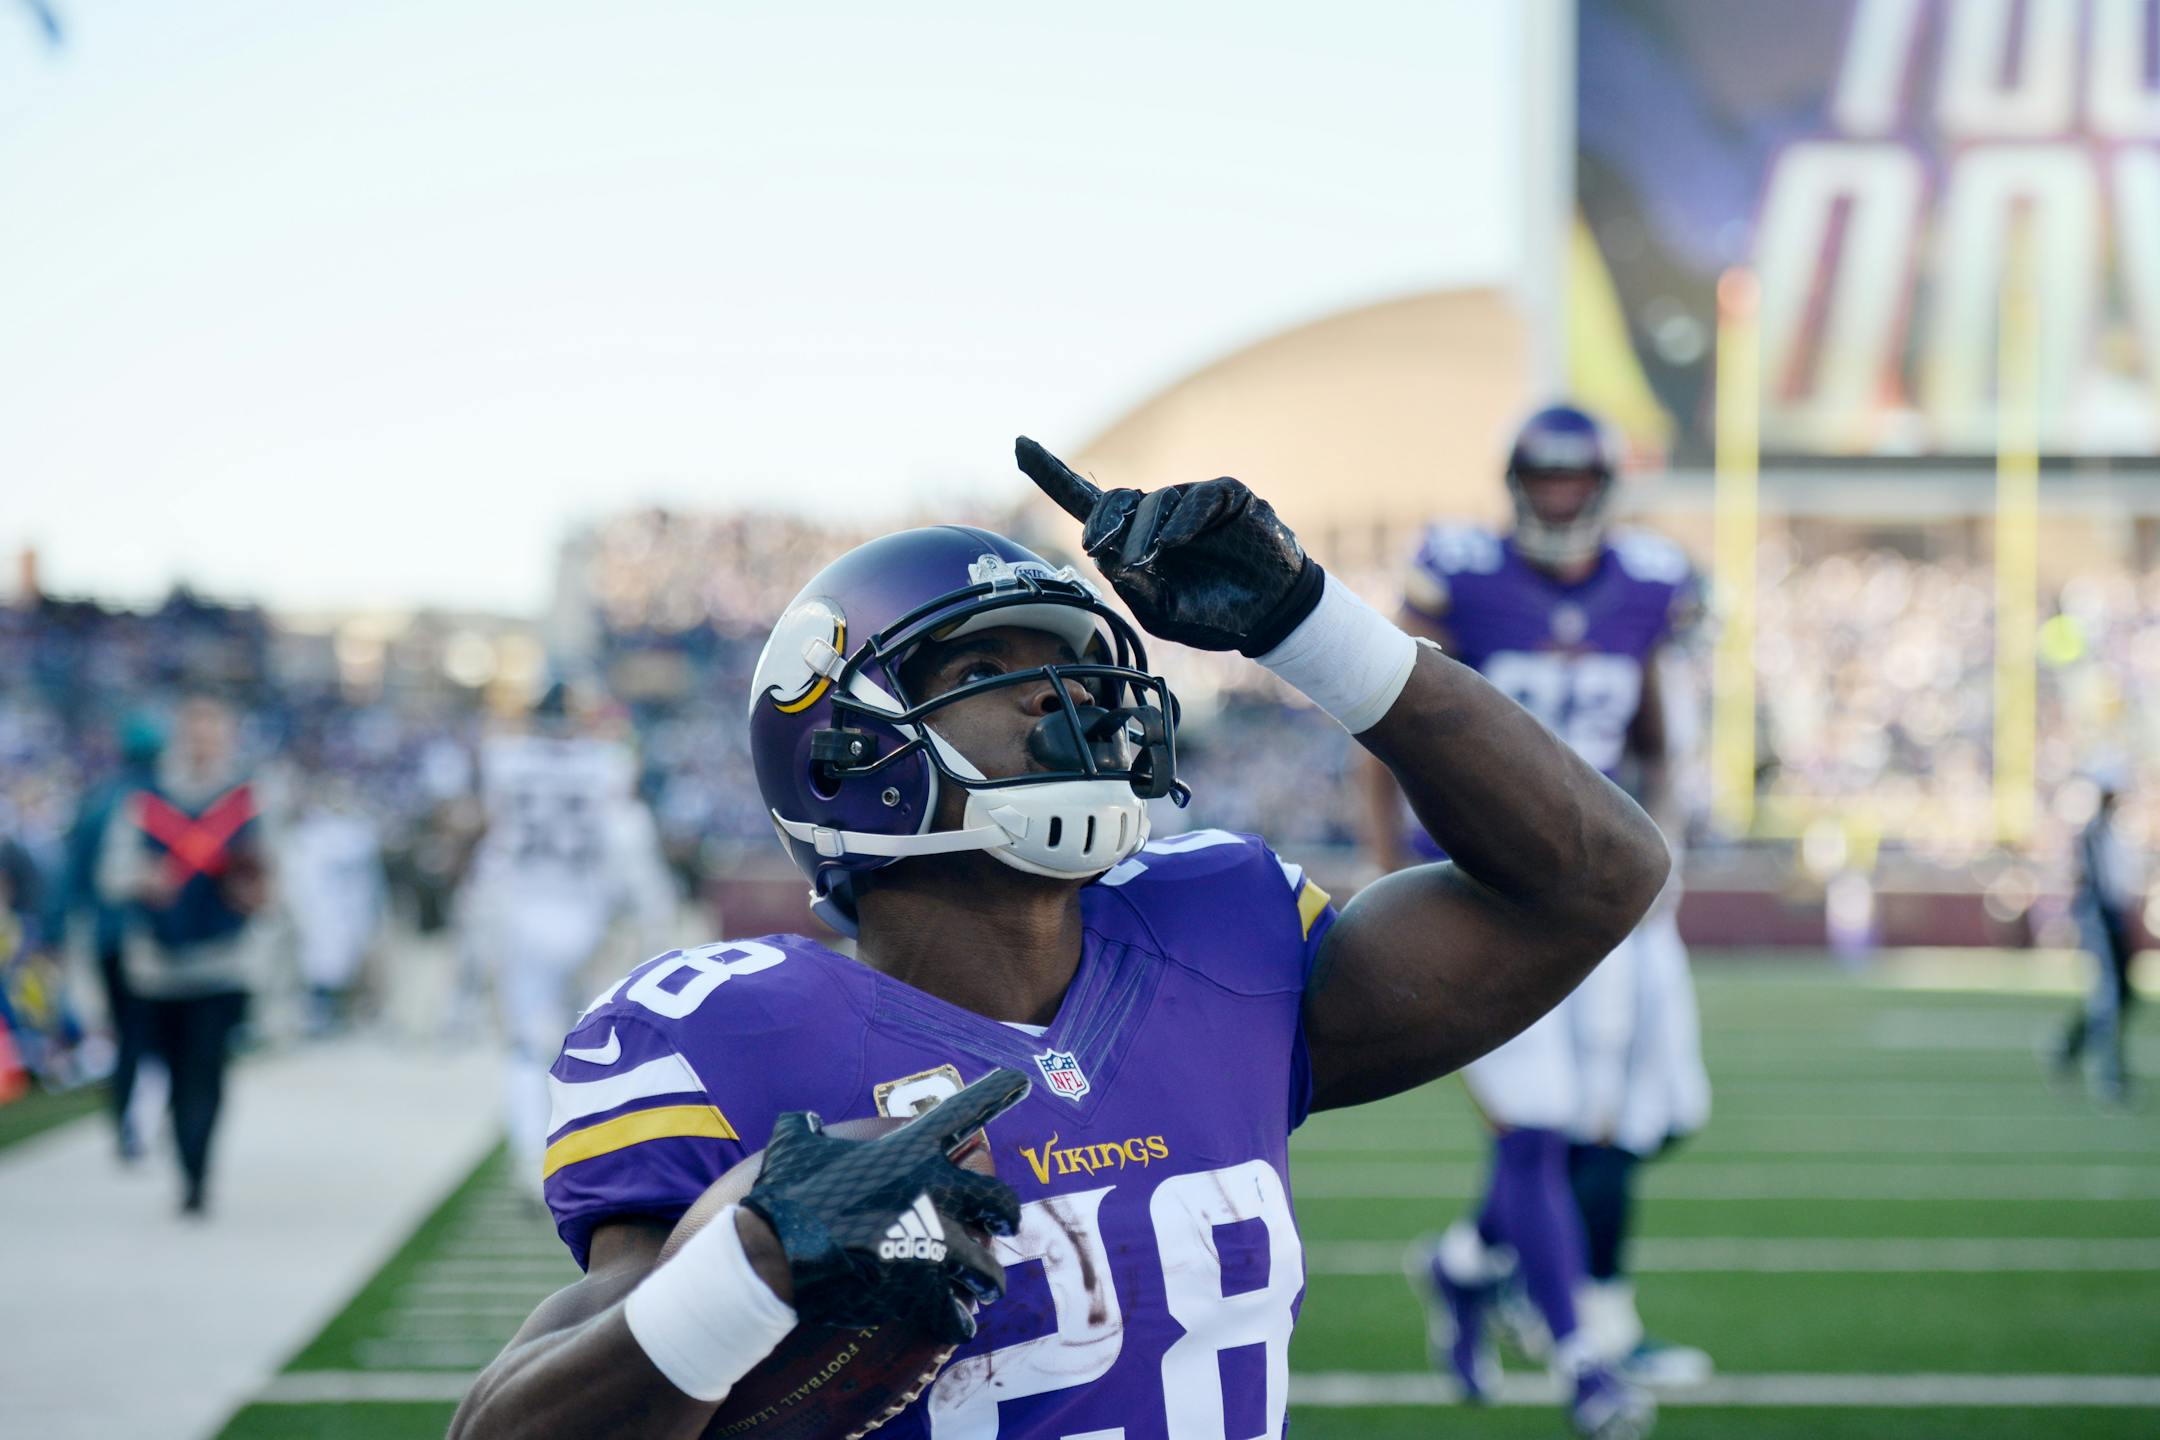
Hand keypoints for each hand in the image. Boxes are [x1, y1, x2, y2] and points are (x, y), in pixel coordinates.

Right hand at [742, 1069, 1028, 1343]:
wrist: (772, 1257)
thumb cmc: (784, 1196)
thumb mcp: (793, 1146)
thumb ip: (805, 1128)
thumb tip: (802, 1119)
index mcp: (910, 1152)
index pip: (963, 1112)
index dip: (996, 1092)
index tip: (1021, 1079)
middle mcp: (934, 1193)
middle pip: (998, 1201)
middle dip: (1005, 1215)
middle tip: (1003, 1224)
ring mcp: (933, 1243)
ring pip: (985, 1267)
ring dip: (986, 1280)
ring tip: (984, 1289)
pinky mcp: (921, 1290)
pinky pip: (954, 1312)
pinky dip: (957, 1321)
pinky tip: (958, 1325)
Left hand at [1017, 437, 1323, 655]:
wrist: (1268, 616)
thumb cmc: (1211, 614)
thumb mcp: (1163, 610)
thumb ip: (1133, 587)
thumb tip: (1107, 556)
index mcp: (1135, 541)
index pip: (1087, 504)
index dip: (1052, 474)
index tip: (1019, 445)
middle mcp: (1159, 515)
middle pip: (1115, 501)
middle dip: (1101, 523)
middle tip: (1097, 548)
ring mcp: (1192, 503)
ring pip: (1154, 501)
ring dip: (1143, 531)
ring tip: (1147, 559)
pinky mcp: (1227, 497)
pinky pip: (1199, 497)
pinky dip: (1182, 519)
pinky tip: (1173, 542)